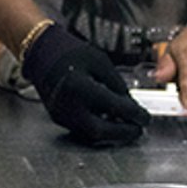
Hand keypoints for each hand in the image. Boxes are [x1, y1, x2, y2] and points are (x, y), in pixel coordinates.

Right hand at [21, 24, 149, 145]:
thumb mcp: (100, 61)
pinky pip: (82, 129)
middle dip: (123, 133)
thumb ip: (117, 84)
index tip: (145, 117)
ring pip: (91, 134)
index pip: (114, 107)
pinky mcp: (58, 118)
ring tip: (126, 125)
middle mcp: (68, 105)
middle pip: (101, 131)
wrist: (41, 53)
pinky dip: (98, 127)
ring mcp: (61, 114)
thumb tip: (131, 105)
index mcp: (80, 86)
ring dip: (111, 133)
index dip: (134, 115)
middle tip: (138, 129)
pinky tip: (109, 121)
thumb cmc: (69, 52)